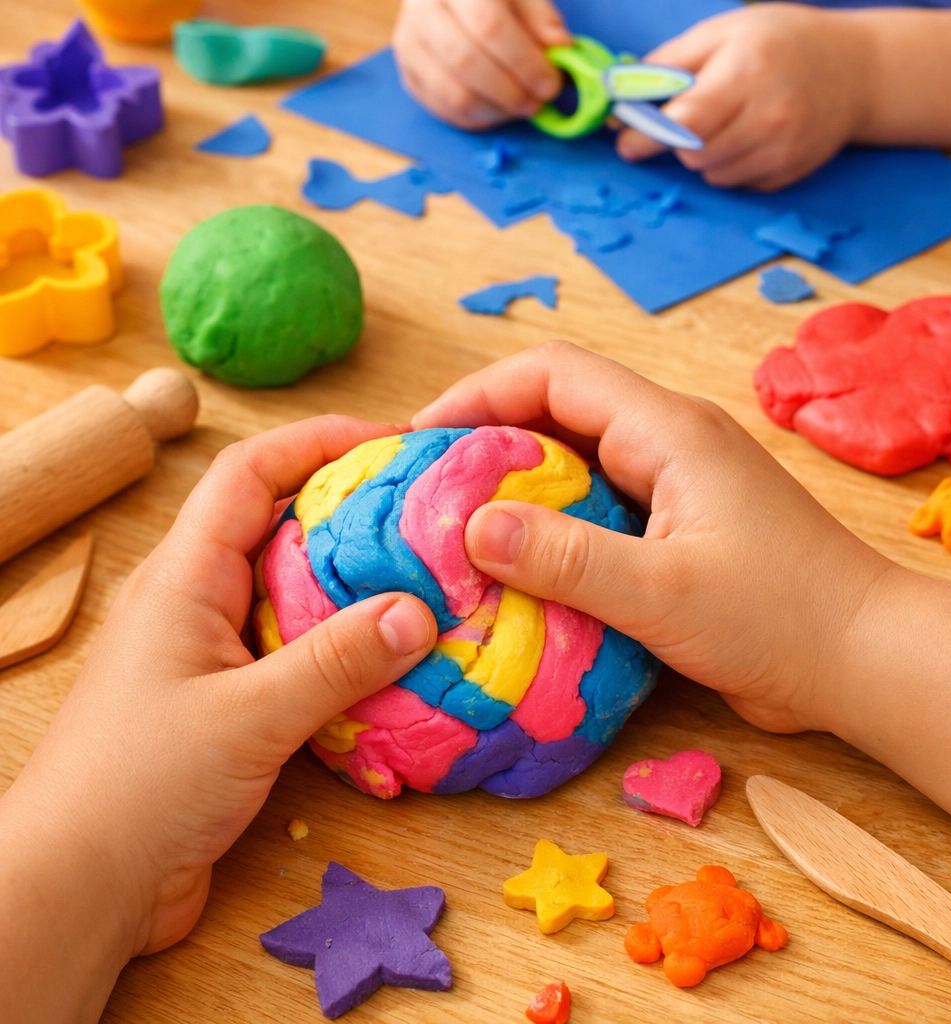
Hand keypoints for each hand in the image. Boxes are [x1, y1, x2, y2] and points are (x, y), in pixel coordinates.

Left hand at [0, 417, 436, 1022]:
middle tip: (424, 512)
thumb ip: (336, 662)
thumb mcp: (249, 717)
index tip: (390, 439)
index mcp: (184, 577)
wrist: (80, 888)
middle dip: (349, 507)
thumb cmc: (140, 787)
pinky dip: (343, 643)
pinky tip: (390, 659)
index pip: (249, 474)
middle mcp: (196, 601)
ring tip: (424, 578)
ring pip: (292, 589)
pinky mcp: (229, 700)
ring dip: (353, 581)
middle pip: (278, 523)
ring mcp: (211, 651)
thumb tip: (421, 611)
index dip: (316, 441)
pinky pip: (296, 649)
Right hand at [393, 0, 572, 127]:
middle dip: (509, 91)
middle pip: (466, 62)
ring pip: (453, 94)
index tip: (550, 82)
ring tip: (520, 107)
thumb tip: (560, 48)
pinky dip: (478, 118)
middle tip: (536, 102)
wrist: (448, 0)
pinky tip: (499, 110)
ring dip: (495, 111)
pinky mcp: (409, 77)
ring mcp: (410, 46)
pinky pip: (445, 111)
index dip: (524, 60)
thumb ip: (540, 17)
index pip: (489, 25)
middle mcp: (421, 10)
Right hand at [414, 341, 890, 734]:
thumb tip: (471, 526)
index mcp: (666, 430)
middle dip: (486, 437)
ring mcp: (673, 486)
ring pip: (573, 462)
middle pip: (556, 410)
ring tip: (456, 528)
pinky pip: (595, 509)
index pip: (553, 373)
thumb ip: (564, 556)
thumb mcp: (661, 591)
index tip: (421, 438)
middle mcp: (666, 443)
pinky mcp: (676, 529)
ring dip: (515, 486)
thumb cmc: (778, 618)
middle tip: (426, 487)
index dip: (479, 393)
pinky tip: (517, 567)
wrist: (862, 660)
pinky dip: (550, 526)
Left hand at [616, 4, 872, 189]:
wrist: (856, 70)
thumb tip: (621, 94)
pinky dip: (729, 166)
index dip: (648, 134)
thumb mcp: (724, 31)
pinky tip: (748, 137)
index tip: (627, 141)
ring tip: (725, 122)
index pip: (684, 122)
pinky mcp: (787, 175)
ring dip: (702, 156)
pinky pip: (735, 184)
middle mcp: (769, 116)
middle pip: (692, 154)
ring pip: (710, 175)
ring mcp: (782, 150)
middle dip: (676, 141)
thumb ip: (669, 64)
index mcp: (748, 71)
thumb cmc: (781, 42)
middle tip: (681, 122)